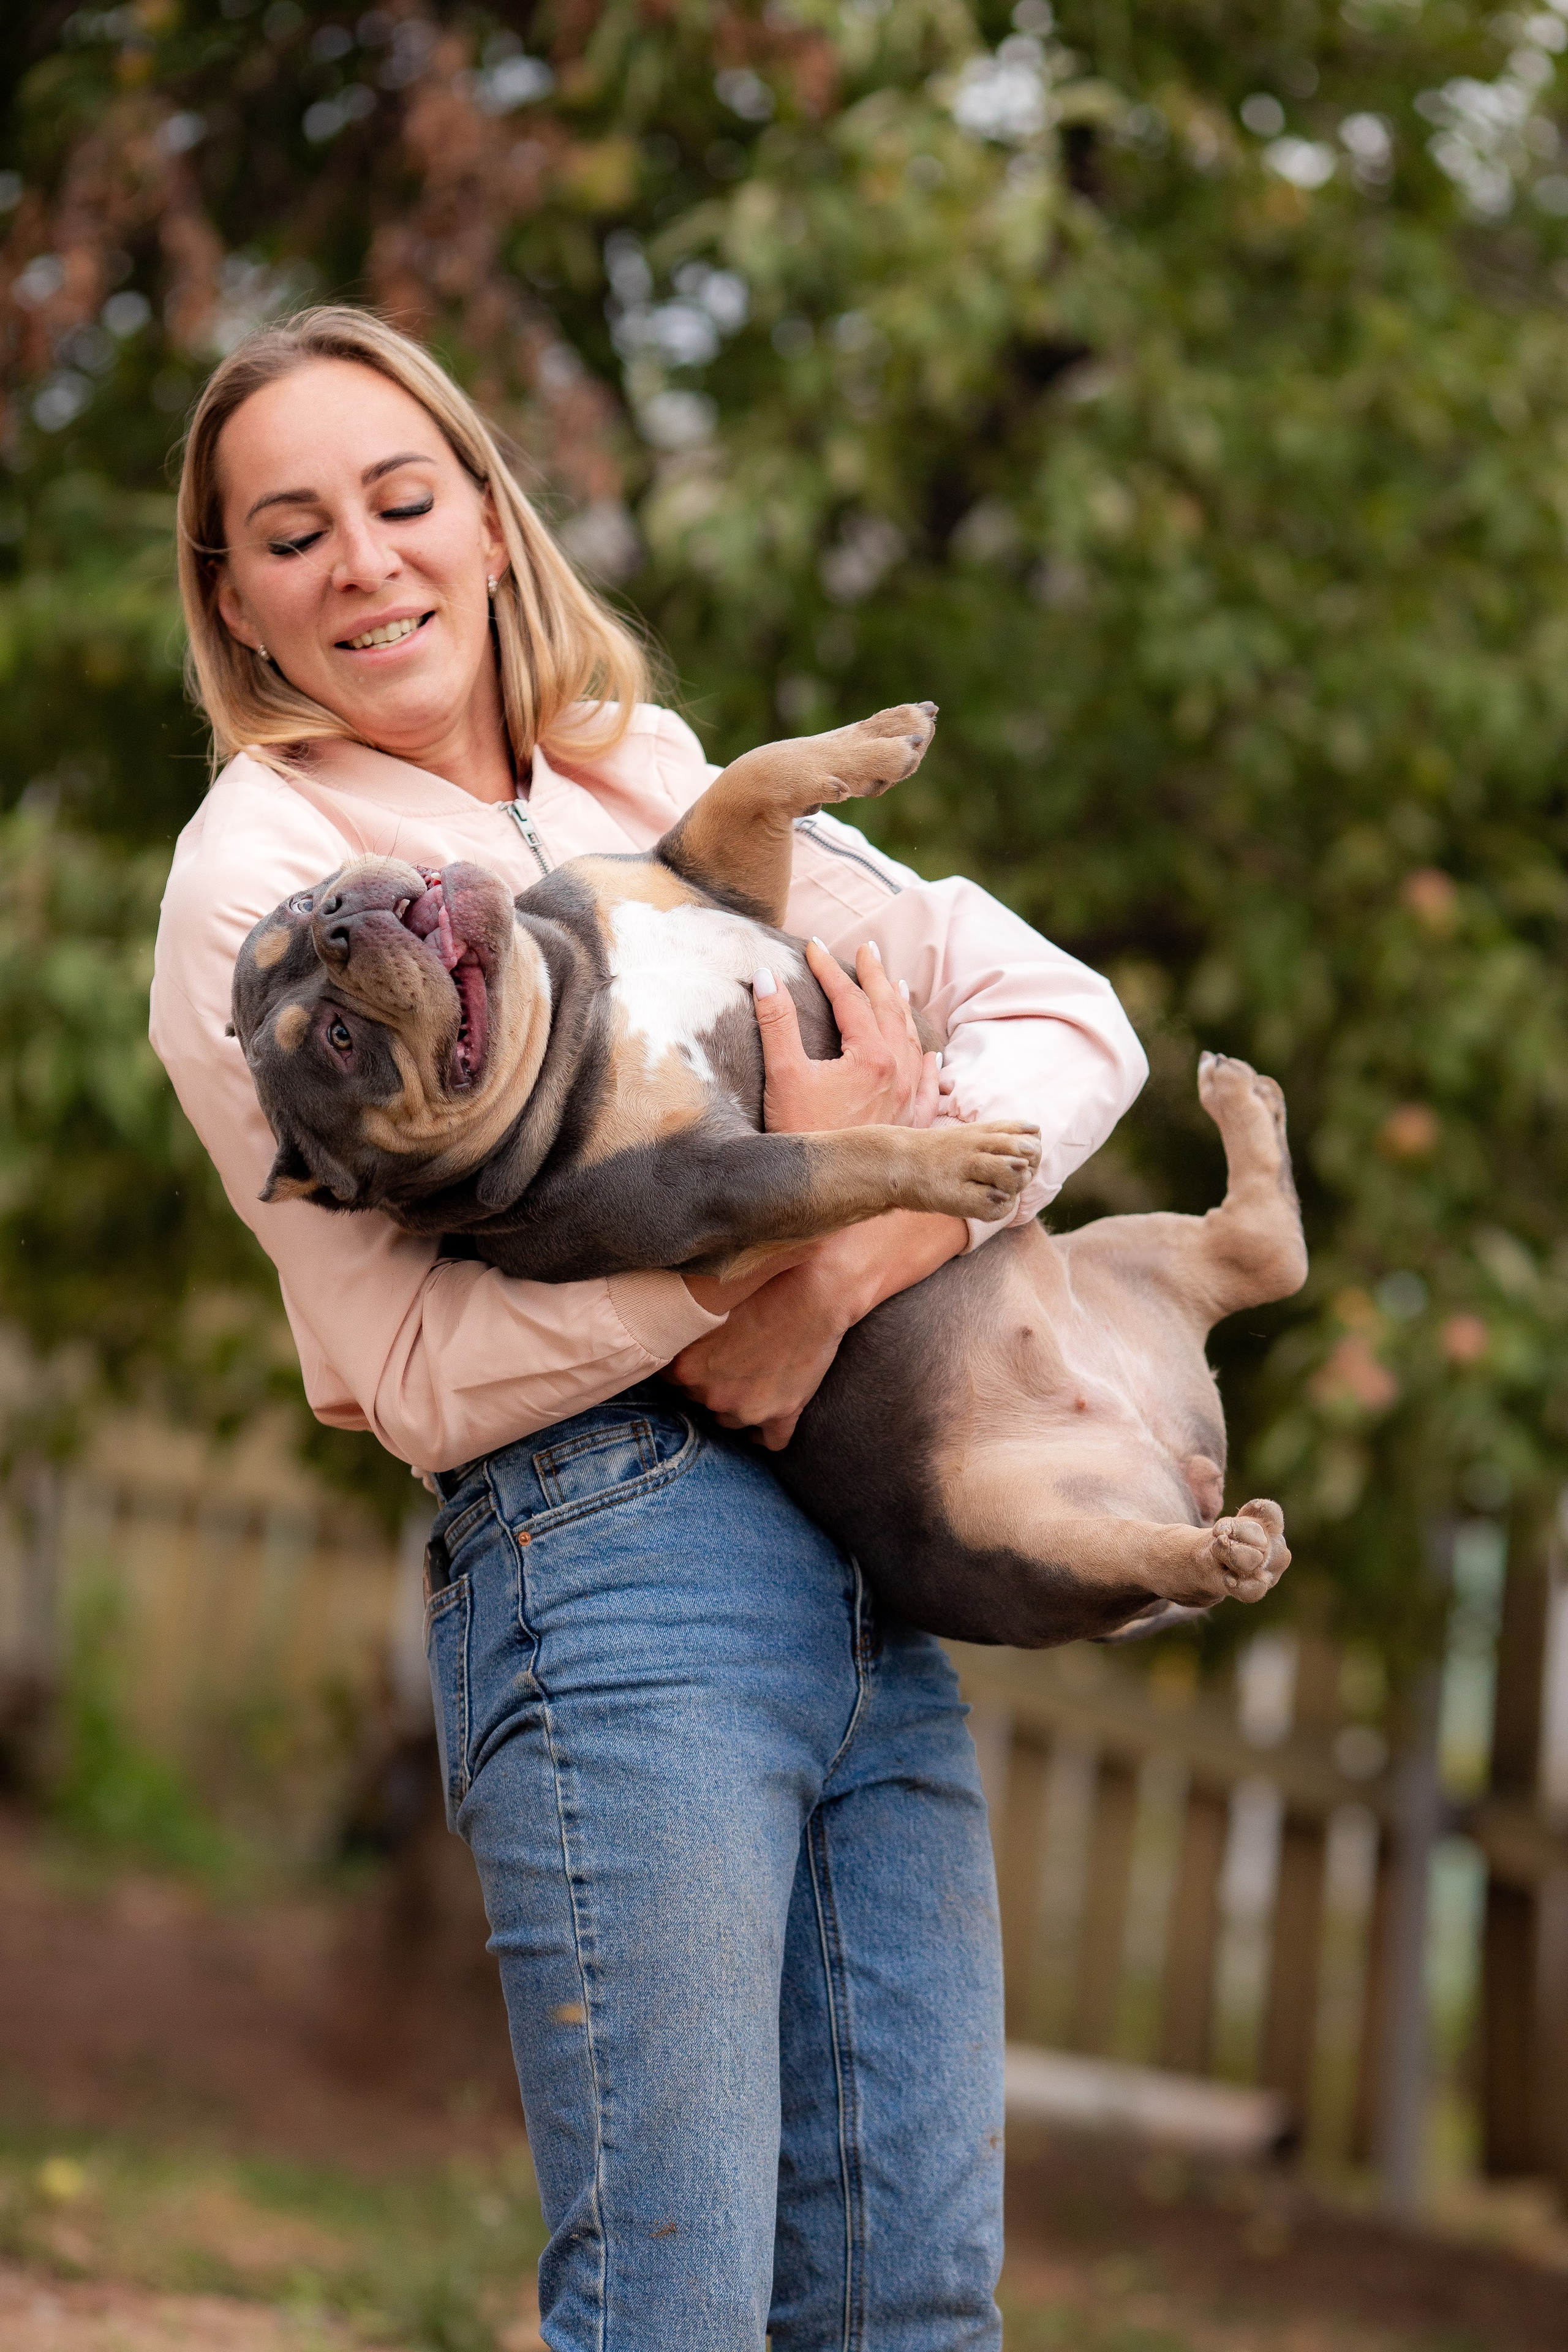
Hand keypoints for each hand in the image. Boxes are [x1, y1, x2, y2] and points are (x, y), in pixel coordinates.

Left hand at [673, 1209, 967, 1446]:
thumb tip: (660, 1320)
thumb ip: (681, 1322)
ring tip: (755, 1375)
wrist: (818, 1287)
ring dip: (741, 1402)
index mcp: (686, 1368)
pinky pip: (771, 1441)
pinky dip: (770, 1431)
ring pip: (733, 1420)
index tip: (703, 1349)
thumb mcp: (707, 1298)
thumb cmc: (762, 1283)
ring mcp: (749, 1410)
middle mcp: (713, 1396)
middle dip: (714, 1382)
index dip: (689, 1361)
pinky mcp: (784, 1415)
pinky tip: (773, 1409)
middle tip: (733, 1355)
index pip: (671, 1379)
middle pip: (702, 1400)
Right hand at [753, 938, 950, 1132]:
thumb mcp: (784, 1076)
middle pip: (890, 1011)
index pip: (850, 999)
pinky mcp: (912, 1124)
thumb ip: (776, 1023)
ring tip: (898, 987)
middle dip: (876, 976)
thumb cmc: (803, 1136)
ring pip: (914, 1042)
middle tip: (868, 950)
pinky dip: (929, 1065)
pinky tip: (931, 1058)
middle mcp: (899, 1073)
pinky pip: (929, 1086)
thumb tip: (764, 976)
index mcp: (871, 1056)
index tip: (813, 946)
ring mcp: (910, 1099)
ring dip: (903, 1010)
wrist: (832, 1192)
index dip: (829, 969)